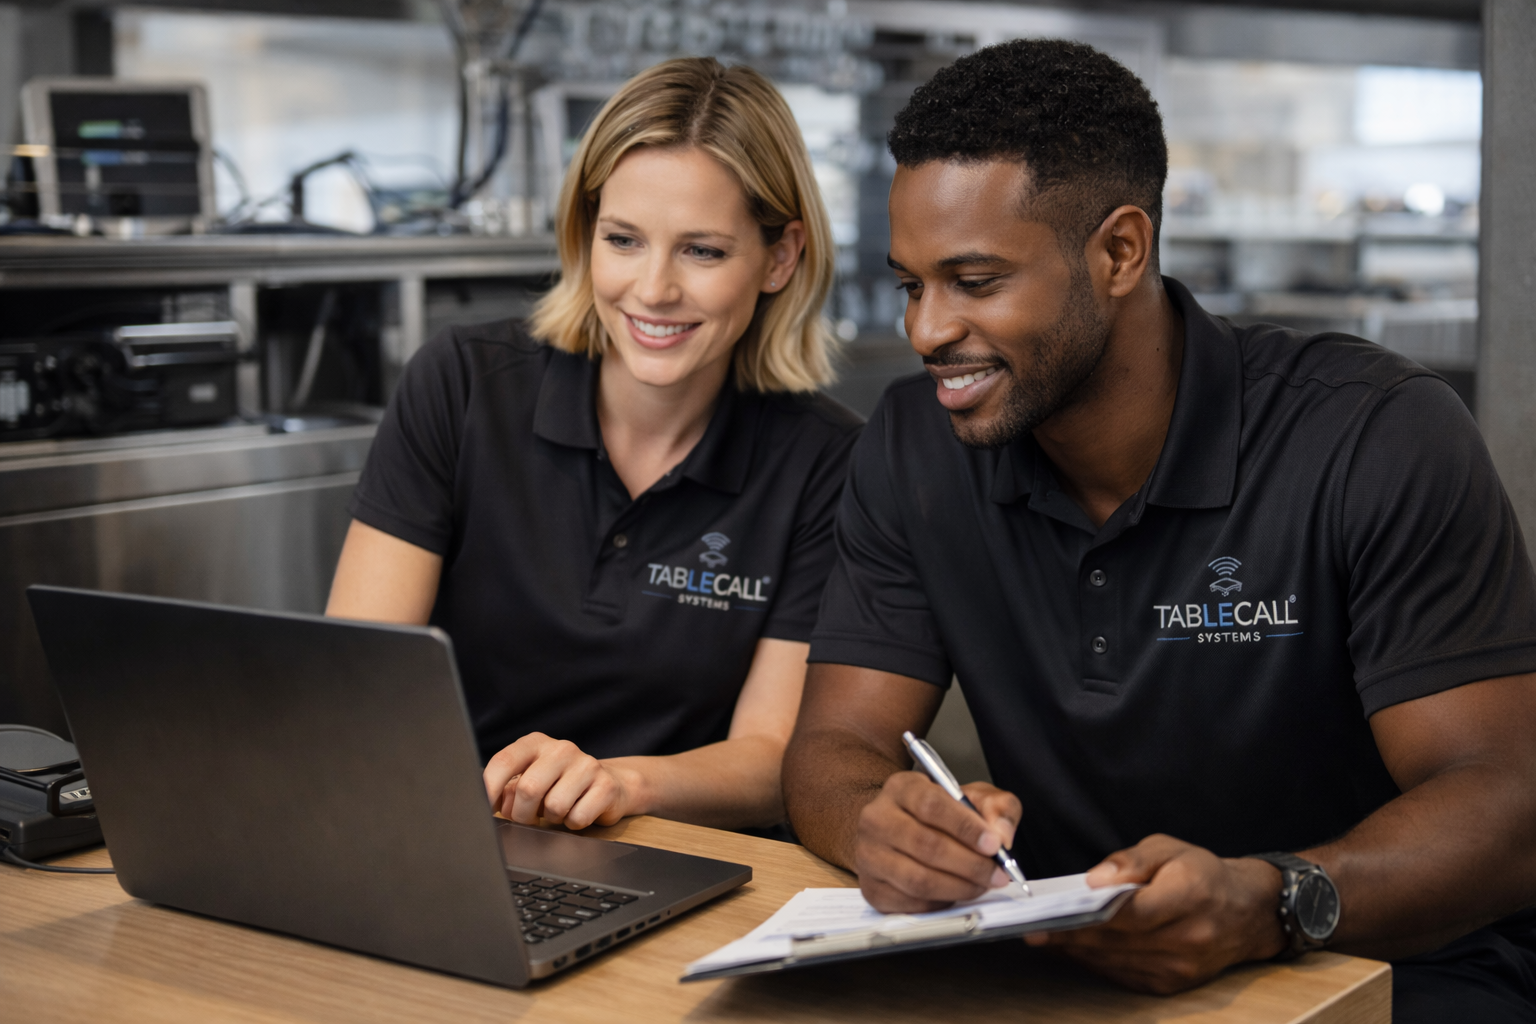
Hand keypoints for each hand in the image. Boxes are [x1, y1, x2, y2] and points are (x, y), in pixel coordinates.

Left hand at [483, 732, 635, 829]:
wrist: (608, 785)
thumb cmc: (558, 785)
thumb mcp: (531, 779)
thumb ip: (508, 788)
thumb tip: (487, 805)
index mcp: (536, 743)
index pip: (504, 762)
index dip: (489, 789)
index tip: (485, 811)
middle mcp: (562, 748)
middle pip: (528, 789)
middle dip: (522, 815)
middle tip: (528, 819)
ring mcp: (587, 764)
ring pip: (554, 806)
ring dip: (551, 819)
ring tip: (557, 810)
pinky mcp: (606, 785)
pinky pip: (578, 817)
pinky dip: (573, 824)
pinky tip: (577, 812)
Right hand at [855, 771, 1021, 911]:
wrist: (899, 830)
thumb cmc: (937, 814)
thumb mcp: (972, 798)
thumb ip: (996, 807)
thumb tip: (1001, 834)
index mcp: (901, 788)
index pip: (931, 805)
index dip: (966, 828)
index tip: (994, 844)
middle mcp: (877, 819)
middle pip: (925, 845)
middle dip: (970, 864)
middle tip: (996, 874)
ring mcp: (869, 855)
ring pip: (917, 879)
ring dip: (959, 887)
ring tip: (981, 885)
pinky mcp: (871, 888)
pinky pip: (910, 903)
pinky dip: (940, 902)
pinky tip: (955, 893)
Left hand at [1024, 834, 1287, 993]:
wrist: (1248, 912)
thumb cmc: (1204, 873)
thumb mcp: (1168, 848)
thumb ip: (1130, 861)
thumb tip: (1094, 881)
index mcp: (1189, 896)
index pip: (1129, 913)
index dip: (1086, 918)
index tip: (1050, 916)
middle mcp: (1187, 938)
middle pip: (1117, 942)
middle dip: (1070, 937)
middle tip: (1033, 930)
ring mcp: (1181, 967)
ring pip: (1117, 962)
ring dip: (1079, 953)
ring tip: (1047, 938)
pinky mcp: (1174, 983)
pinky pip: (1126, 976)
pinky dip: (1099, 963)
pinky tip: (1078, 950)